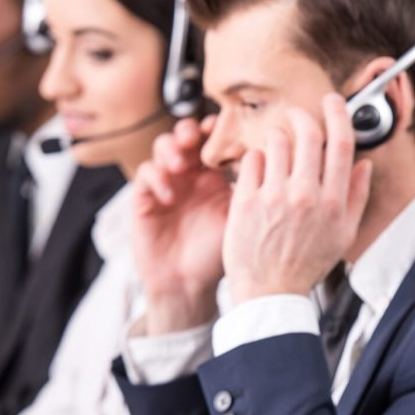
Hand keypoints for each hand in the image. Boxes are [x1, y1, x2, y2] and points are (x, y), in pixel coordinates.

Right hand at [132, 117, 231, 333]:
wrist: (188, 285)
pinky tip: (169, 197)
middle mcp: (189, 174)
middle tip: (195, 138)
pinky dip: (157, 179)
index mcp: (214, 175)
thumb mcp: (238, 218)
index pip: (214, 140)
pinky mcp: (144, 197)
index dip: (217, 129)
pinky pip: (146, 174)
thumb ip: (247, 187)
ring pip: (163, 146)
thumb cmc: (217, 255)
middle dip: (190, 130)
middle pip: (186, 135)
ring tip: (180, 166)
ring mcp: (166, 183)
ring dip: (170, 149)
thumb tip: (269, 155)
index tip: (225, 130)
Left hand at [223, 94, 371, 303]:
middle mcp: (304, 197)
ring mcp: (273, 198)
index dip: (338, 113)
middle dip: (303, 115)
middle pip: (308, 133)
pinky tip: (259, 172)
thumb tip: (362, 164)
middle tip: (298, 116)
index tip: (332, 102)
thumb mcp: (342, 236)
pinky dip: (256, 159)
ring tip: (276, 150)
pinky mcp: (245, 202)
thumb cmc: (305, 266)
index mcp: (332, 203)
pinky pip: (251, 160)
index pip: (341, 142)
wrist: (269, 293)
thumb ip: (356, 197)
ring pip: (276, 141)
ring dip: (278, 137)